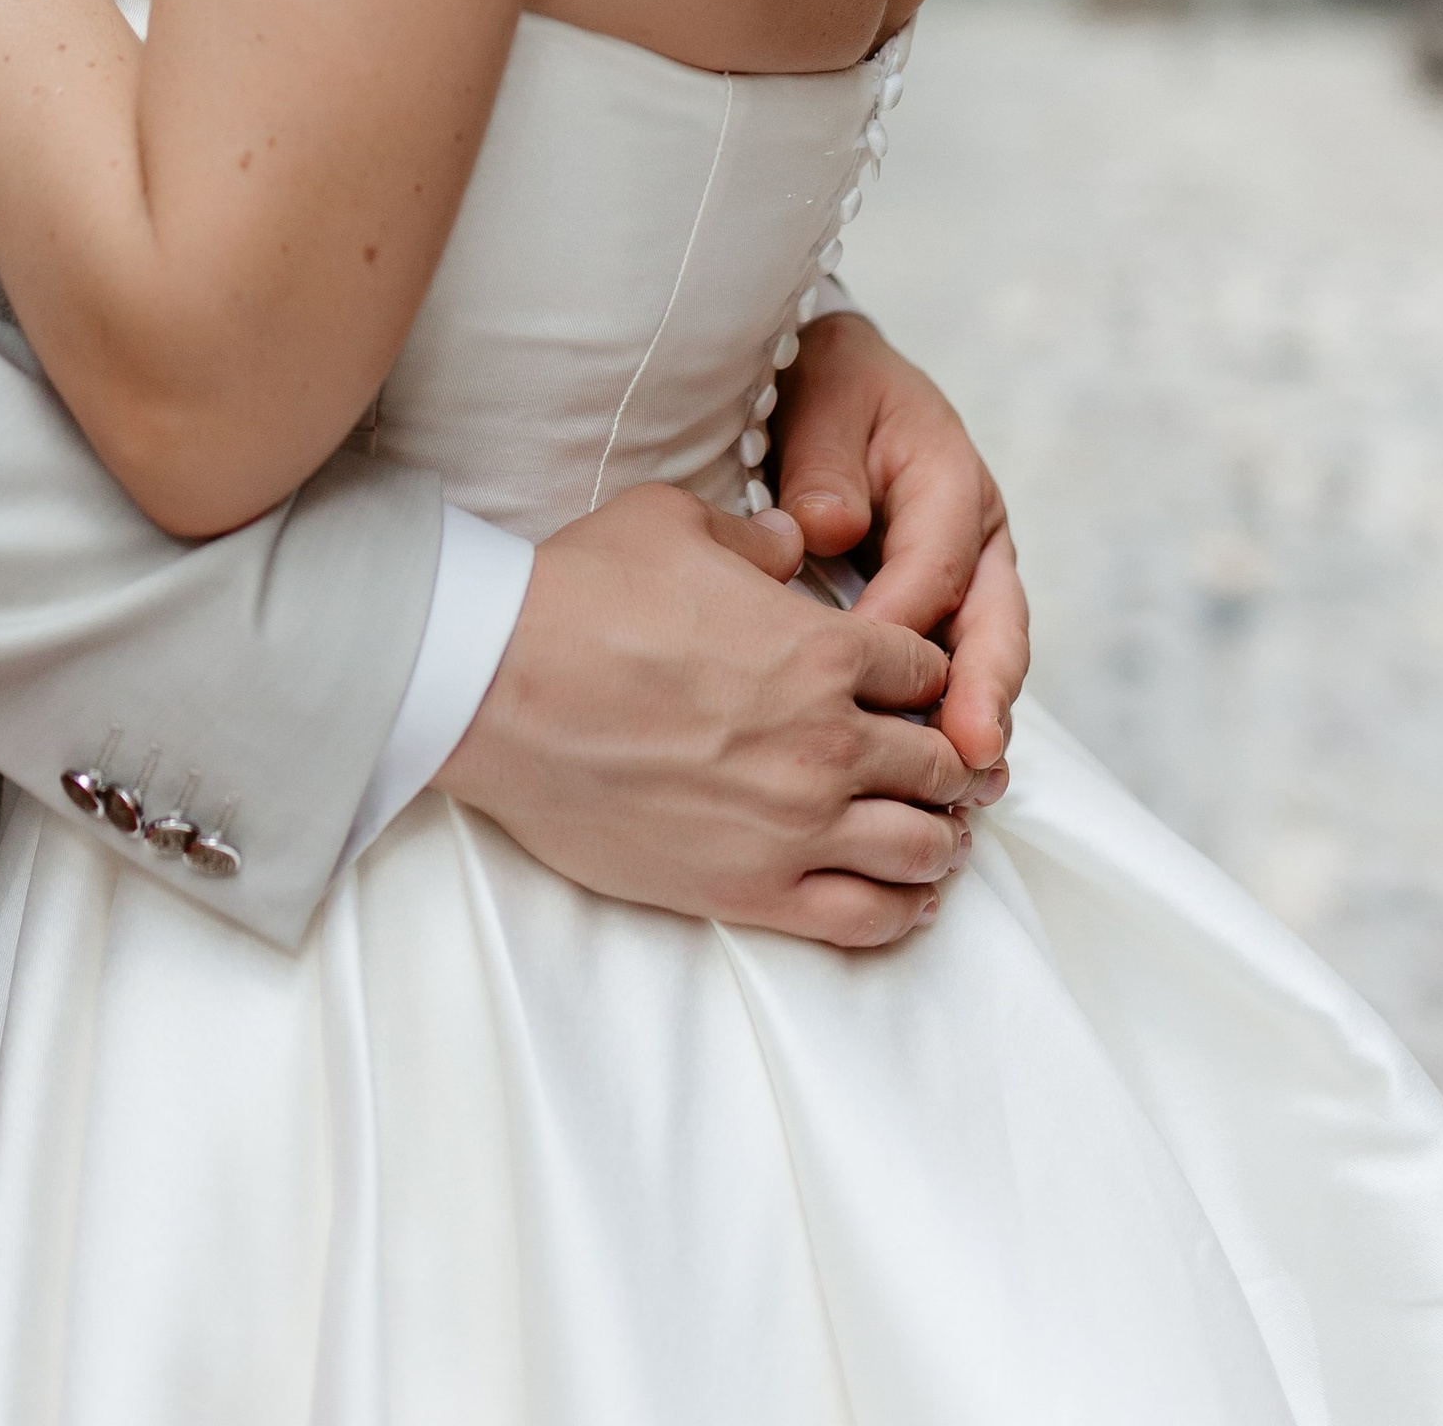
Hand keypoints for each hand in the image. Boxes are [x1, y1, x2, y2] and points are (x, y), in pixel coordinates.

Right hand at [435, 484, 977, 947]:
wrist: (497, 687)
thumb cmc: (579, 595)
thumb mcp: (672, 522)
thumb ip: (752, 535)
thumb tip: (789, 541)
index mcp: (823, 650)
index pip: (928, 672)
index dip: (924, 675)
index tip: (910, 687)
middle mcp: (829, 743)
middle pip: (939, 766)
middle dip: (945, 762)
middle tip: (934, 766)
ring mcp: (796, 826)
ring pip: (922, 850)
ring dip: (936, 838)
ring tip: (929, 832)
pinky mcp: (750, 891)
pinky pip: (865, 919)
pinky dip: (900, 909)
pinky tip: (902, 896)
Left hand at [774, 312, 1024, 786]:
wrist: (833, 379)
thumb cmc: (830, 389)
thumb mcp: (826, 399)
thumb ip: (825, 465)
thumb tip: (826, 529)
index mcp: (952, 481)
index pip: (934, 563)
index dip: (902, 620)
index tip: (863, 671)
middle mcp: (976, 540)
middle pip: (992, 626)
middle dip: (983, 694)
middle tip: (970, 756)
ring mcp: (968, 581)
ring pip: (984, 659)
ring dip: (980, 722)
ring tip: (971, 787)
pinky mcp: (945, 612)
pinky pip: (956, 669)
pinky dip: (953, 720)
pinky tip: (941, 777)